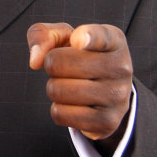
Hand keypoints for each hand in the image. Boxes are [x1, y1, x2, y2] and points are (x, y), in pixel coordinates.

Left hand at [28, 22, 132, 145]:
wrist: (105, 91)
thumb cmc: (78, 56)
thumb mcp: (62, 37)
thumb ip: (42, 34)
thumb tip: (35, 60)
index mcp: (113, 40)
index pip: (100, 37)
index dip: (86, 37)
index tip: (76, 40)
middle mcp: (121, 67)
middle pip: (58, 63)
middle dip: (51, 65)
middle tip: (63, 68)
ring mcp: (117, 96)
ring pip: (57, 90)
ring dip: (54, 87)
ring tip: (69, 84)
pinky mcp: (107, 122)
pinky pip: (60, 114)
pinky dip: (58, 109)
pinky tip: (73, 103)